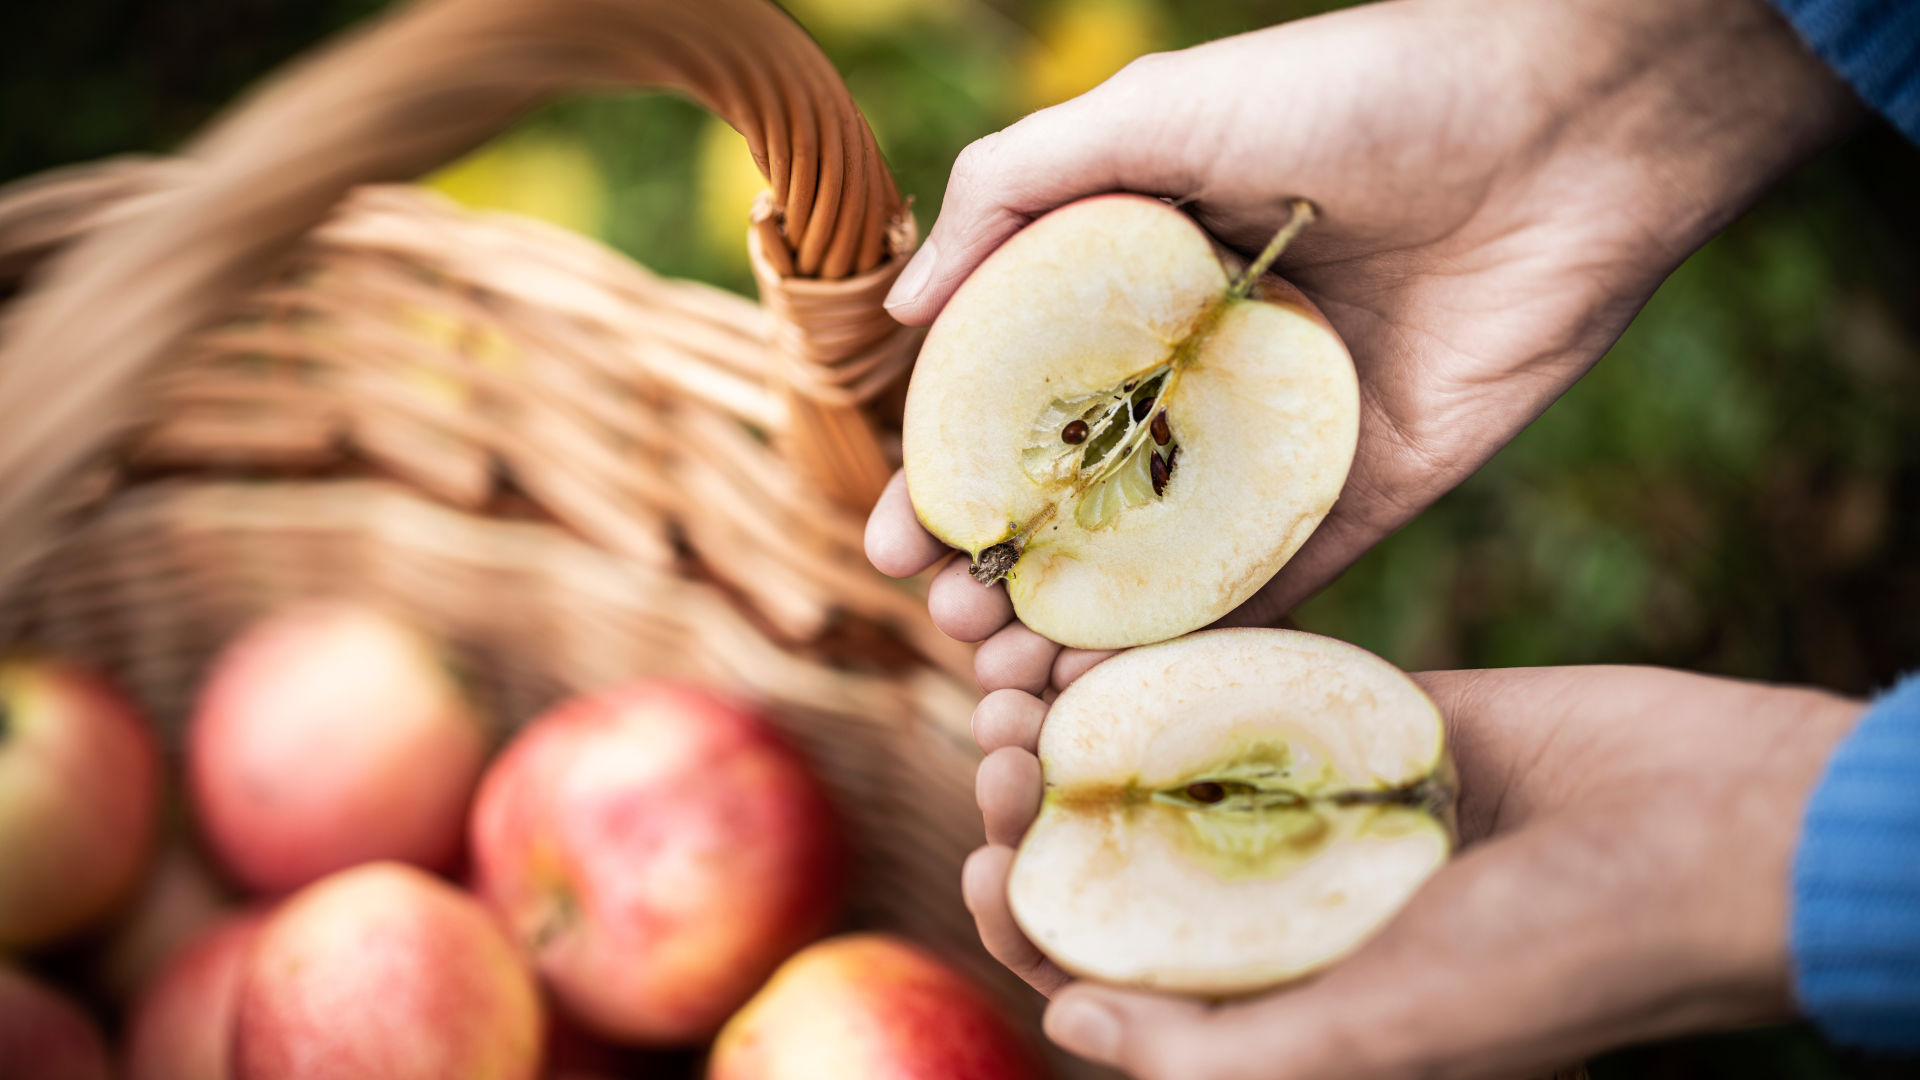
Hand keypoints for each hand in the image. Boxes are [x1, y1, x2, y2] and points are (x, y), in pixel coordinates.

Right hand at [867, 0, 1857, 690]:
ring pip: (1156, 558)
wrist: (1568, 128)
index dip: (948, 478)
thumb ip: (1014, 191)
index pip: (1014, 403)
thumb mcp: (1158, 112)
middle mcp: (1197, 369)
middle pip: (1073, 497)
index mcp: (1138, 281)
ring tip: (1014, 678)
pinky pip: (1271, 584)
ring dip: (1078, 626)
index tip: (895, 547)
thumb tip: (898, 314)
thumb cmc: (1355, 92)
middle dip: (1003, 572)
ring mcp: (1279, 441)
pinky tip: (1119, 686)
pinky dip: (1194, 641)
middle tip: (955, 629)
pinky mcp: (1366, 491)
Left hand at [963, 666, 1862, 1079]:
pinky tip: (1104, 636)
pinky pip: (1242, 686)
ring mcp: (1322, 804)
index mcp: (1280, 996)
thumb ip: (1219, 1054)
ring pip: (1164, 765)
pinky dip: (1170, 666)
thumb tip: (1068, 1025)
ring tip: (1022, 678)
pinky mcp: (1365, 715)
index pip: (1112, 973)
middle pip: (1120, 857)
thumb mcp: (1380, 1038)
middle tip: (999, 745)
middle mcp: (1286, 901)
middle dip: (1039, 809)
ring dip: (1084, 726)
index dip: (1030, 921)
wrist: (1715, 828)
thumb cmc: (1560, 960)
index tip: (982, 853)